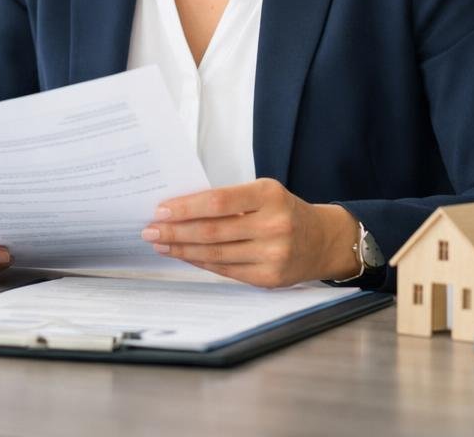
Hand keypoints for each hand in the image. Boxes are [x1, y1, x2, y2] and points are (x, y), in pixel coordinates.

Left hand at [139, 177, 361, 287]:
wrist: (323, 240)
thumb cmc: (284, 211)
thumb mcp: (264, 194)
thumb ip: (229, 200)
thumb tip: (180, 209)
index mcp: (270, 195)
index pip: (218, 201)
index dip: (186, 207)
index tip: (160, 209)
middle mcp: (274, 225)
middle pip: (212, 230)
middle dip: (175, 231)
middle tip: (150, 230)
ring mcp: (273, 255)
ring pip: (215, 254)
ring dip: (182, 249)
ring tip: (161, 244)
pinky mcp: (269, 278)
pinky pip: (226, 270)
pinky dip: (200, 262)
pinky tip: (184, 255)